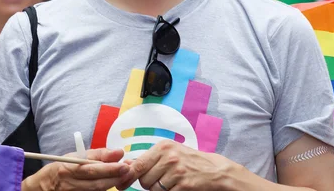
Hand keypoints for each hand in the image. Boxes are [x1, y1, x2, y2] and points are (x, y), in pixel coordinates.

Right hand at [26, 148, 132, 190]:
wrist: (43, 188)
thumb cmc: (60, 169)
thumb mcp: (75, 157)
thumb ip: (96, 155)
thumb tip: (118, 152)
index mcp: (69, 169)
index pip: (92, 169)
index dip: (109, 167)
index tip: (123, 163)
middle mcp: (71, 184)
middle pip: (97, 183)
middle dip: (114, 177)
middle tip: (129, 169)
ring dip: (112, 183)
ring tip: (124, 175)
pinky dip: (105, 190)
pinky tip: (113, 183)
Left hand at [117, 140, 234, 190]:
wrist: (214, 170)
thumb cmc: (187, 160)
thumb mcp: (168, 153)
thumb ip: (148, 159)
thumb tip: (125, 165)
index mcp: (162, 147)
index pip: (138, 164)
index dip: (127, 177)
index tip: (119, 185)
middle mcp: (168, 157)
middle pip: (144, 180)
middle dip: (147, 184)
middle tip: (159, 180)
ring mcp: (177, 171)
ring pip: (153, 189)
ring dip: (158, 190)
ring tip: (169, 182)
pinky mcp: (184, 185)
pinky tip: (176, 187)